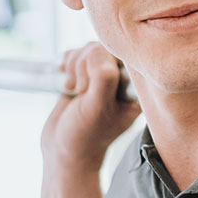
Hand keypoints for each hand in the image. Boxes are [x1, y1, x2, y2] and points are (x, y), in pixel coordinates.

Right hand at [40, 43, 141, 172]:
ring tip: (73, 89)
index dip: (104, 63)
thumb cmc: (84, 134)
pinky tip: (66, 82)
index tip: (92, 88)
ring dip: (74, 66)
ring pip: (89, 48)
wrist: (62, 150)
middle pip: (104, 47)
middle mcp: (123, 80)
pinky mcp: (85, 74)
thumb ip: (103, 76)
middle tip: (81, 91)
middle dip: (84, 65)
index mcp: (135, 88)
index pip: (125, 53)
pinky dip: (67, 63)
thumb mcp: (97, 107)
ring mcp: (103, 76)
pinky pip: (77, 52)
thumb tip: (97, 50)